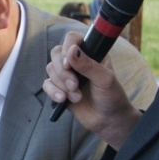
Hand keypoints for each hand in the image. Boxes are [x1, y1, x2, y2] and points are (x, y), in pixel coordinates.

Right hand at [43, 33, 139, 149]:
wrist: (108, 120)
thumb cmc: (112, 97)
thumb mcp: (105, 80)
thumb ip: (88, 65)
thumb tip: (71, 51)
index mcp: (91, 52)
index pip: (72, 39)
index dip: (67, 48)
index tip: (69, 64)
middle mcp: (77, 61)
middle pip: (56, 54)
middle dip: (62, 71)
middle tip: (74, 85)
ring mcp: (67, 74)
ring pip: (50, 69)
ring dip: (61, 84)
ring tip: (77, 96)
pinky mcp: (59, 88)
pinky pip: (47, 84)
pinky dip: (53, 92)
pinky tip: (64, 100)